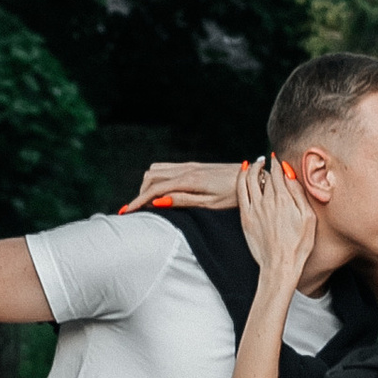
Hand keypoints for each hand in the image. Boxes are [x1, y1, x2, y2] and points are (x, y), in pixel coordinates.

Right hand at [124, 159, 241, 213]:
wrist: (251, 176)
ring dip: (148, 184)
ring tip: (148, 201)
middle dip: (140, 193)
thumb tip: (158, 201)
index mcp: (188, 180)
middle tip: (137, 210)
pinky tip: (160, 190)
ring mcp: (189, 165)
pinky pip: (167, 167)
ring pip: (156, 169)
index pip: (155, 189)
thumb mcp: (210, 203)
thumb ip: (183, 200)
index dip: (138, 201)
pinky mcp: (193, 165)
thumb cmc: (233, 194)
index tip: (126, 212)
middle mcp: (186, 169)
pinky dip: (157, 178)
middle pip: (151, 176)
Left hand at [236, 153, 312, 284]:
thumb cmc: (299, 245)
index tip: (278, 160)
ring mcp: (254, 208)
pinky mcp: (245, 217)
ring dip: (252, 168)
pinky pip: (240, 191)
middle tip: (267, 161)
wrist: (280, 265)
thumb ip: (299, 194)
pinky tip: (243, 174)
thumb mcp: (309, 218)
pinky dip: (241, 178)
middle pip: (263, 174)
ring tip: (255, 164)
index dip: (278, 164)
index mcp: (284, 199)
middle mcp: (267, 200)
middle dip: (265, 165)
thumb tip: (290, 174)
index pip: (278, 172)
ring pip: (249, 179)